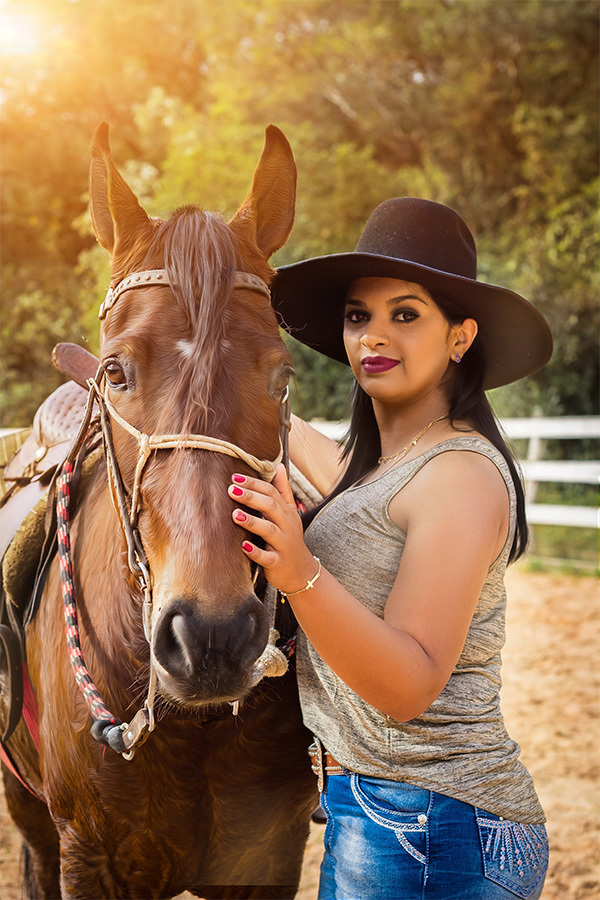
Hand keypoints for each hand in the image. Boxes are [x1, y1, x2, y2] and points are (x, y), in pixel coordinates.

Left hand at [228, 464, 318, 593]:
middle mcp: (286, 526)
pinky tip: (243, 546)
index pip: (271, 492)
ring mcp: (283, 545)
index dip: (254, 484)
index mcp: (287, 512)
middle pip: (270, 507)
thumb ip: (282, 490)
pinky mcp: (277, 563)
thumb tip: (278, 465)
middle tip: (231, 490)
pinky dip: (255, 552)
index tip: (235, 477)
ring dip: (252, 522)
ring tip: (235, 514)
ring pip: (269, 530)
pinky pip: (267, 557)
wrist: (302, 572)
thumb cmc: (290, 539)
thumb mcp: (290, 513)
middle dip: (251, 497)